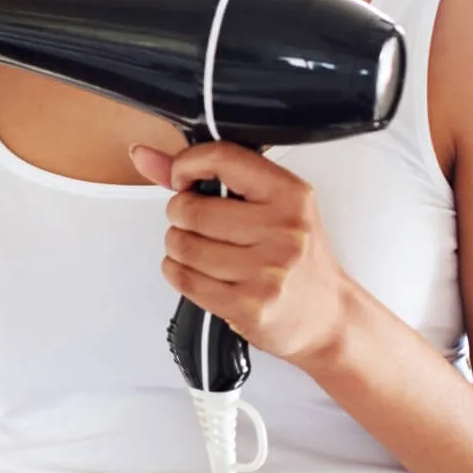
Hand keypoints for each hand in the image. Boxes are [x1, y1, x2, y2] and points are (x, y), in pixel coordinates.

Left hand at [130, 140, 354, 364]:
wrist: (329, 316)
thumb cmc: (297, 256)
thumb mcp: (268, 205)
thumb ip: (205, 175)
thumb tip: (143, 156)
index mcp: (290, 195)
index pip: (221, 158)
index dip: (186, 165)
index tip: (182, 178)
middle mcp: (283, 231)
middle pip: (190, 208)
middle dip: (180, 215)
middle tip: (198, 224)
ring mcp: (267, 272)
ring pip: (181, 244)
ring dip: (178, 246)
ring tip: (201, 250)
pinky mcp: (249, 306)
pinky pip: (184, 279)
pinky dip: (178, 272)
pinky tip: (198, 271)